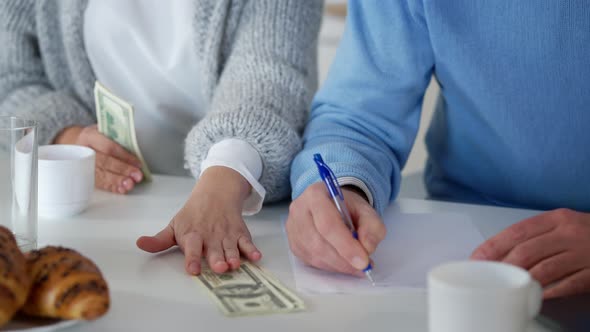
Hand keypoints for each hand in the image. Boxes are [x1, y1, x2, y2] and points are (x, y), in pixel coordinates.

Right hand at [54, 125, 142, 193]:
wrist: (76, 144)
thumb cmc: (95, 138)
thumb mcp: (104, 131)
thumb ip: (117, 138)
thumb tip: (136, 150)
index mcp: (89, 136)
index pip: (108, 147)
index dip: (124, 156)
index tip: (137, 163)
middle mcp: (84, 151)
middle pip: (104, 162)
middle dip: (122, 170)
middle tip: (136, 175)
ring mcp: (82, 165)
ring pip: (100, 175)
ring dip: (117, 181)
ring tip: (130, 184)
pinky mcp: (84, 176)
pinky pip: (98, 183)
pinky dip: (111, 187)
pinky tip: (121, 189)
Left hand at [136, 166, 261, 274]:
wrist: (217, 192)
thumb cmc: (193, 215)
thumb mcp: (174, 226)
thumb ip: (159, 240)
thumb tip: (138, 244)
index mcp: (193, 234)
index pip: (192, 248)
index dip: (192, 258)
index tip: (193, 269)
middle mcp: (210, 236)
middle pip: (214, 250)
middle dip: (217, 259)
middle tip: (219, 268)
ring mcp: (226, 234)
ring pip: (231, 248)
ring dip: (234, 256)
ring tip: (235, 264)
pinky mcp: (240, 233)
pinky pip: (247, 241)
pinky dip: (252, 249)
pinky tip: (256, 257)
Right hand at [286, 182, 385, 275]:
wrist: (332, 205)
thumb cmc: (347, 207)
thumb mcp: (366, 210)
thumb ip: (372, 227)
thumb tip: (367, 248)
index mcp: (315, 195)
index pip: (328, 224)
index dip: (346, 245)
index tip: (364, 261)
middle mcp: (299, 210)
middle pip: (319, 243)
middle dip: (343, 260)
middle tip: (363, 267)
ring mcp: (293, 229)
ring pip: (315, 256)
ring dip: (338, 265)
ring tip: (356, 265)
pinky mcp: (293, 244)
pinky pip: (311, 262)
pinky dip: (330, 267)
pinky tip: (342, 262)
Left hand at [471, 208, 589, 297]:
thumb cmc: (588, 233)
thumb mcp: (563, 225)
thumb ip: (536, 235)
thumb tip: (500, 252)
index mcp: (556, 219)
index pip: (517, 232)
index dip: (494, 246)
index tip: (477, 258)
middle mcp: (569, 233)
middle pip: (527, 251)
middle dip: (502, 266)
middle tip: (487, 277)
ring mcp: (584, 252)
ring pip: (545, 269)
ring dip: (523, 280)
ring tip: (507, 286)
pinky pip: (569, 284)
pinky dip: (551, 291)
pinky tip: (539, 295)